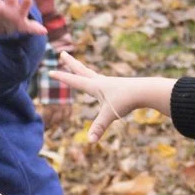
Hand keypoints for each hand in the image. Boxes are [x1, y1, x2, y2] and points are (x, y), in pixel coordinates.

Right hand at [55, 53, 171, 144]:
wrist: (145, 90)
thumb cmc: (126, 101)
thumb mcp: (110, 115)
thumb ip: (99, 127)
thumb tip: (91, 141)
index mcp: (95, 86)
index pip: (74, 81)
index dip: (61, 77)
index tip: (50, 72)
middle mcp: (100, 82)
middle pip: (81, 70)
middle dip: (71, 63)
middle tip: (63, 53)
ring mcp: (109, 83)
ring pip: (92, 73)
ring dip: (83, 69)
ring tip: (78, 66)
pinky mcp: (116, 86)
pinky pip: (102, 80)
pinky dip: (96, 78)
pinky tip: (99, 82)